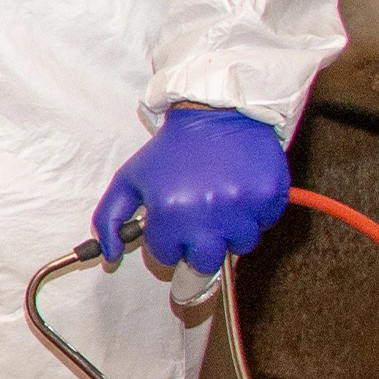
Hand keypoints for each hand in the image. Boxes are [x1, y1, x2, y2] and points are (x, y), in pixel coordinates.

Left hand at [91, 105, 290, 276]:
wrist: (216, 113)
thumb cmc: (171, 149)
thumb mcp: (129, 179)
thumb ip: (109, 219)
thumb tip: (109, 257)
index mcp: (170, 211)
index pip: (168, 256)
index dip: (169, 241)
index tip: (172, 222)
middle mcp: (208, 214)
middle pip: (205, 265)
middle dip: (198, 249)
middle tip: (198, 223)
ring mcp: (242, 207)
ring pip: (239, 245)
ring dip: (230, 231)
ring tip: (220, 200)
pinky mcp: (269, 197)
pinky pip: (265, 224)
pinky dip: (255, 213)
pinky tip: (241, 189)